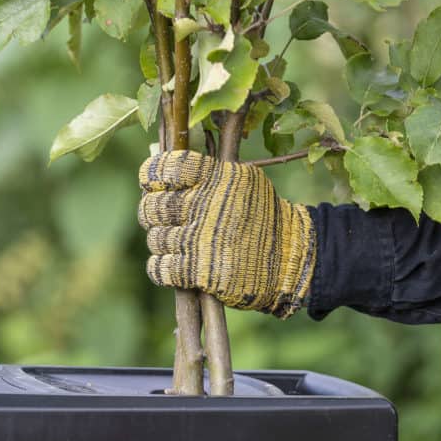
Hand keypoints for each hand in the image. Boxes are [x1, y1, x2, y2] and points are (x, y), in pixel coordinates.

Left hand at [138, 150, 316, 317]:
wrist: (289, 257)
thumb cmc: (260, 216)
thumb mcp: (242, 181)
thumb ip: (205, 173)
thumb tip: (158, 175)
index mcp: (215, 177)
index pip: (165, 169)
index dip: (151, 177)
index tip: (153, 185)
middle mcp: (205, 206)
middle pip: (152, 207)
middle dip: (152, 214)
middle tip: (163, 219)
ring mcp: (200, 239)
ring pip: (155, 239)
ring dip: (161, 243)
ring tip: (178, 242)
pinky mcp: (200, 271)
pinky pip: (160, 268)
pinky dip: (160, 268)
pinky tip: (172, 265)